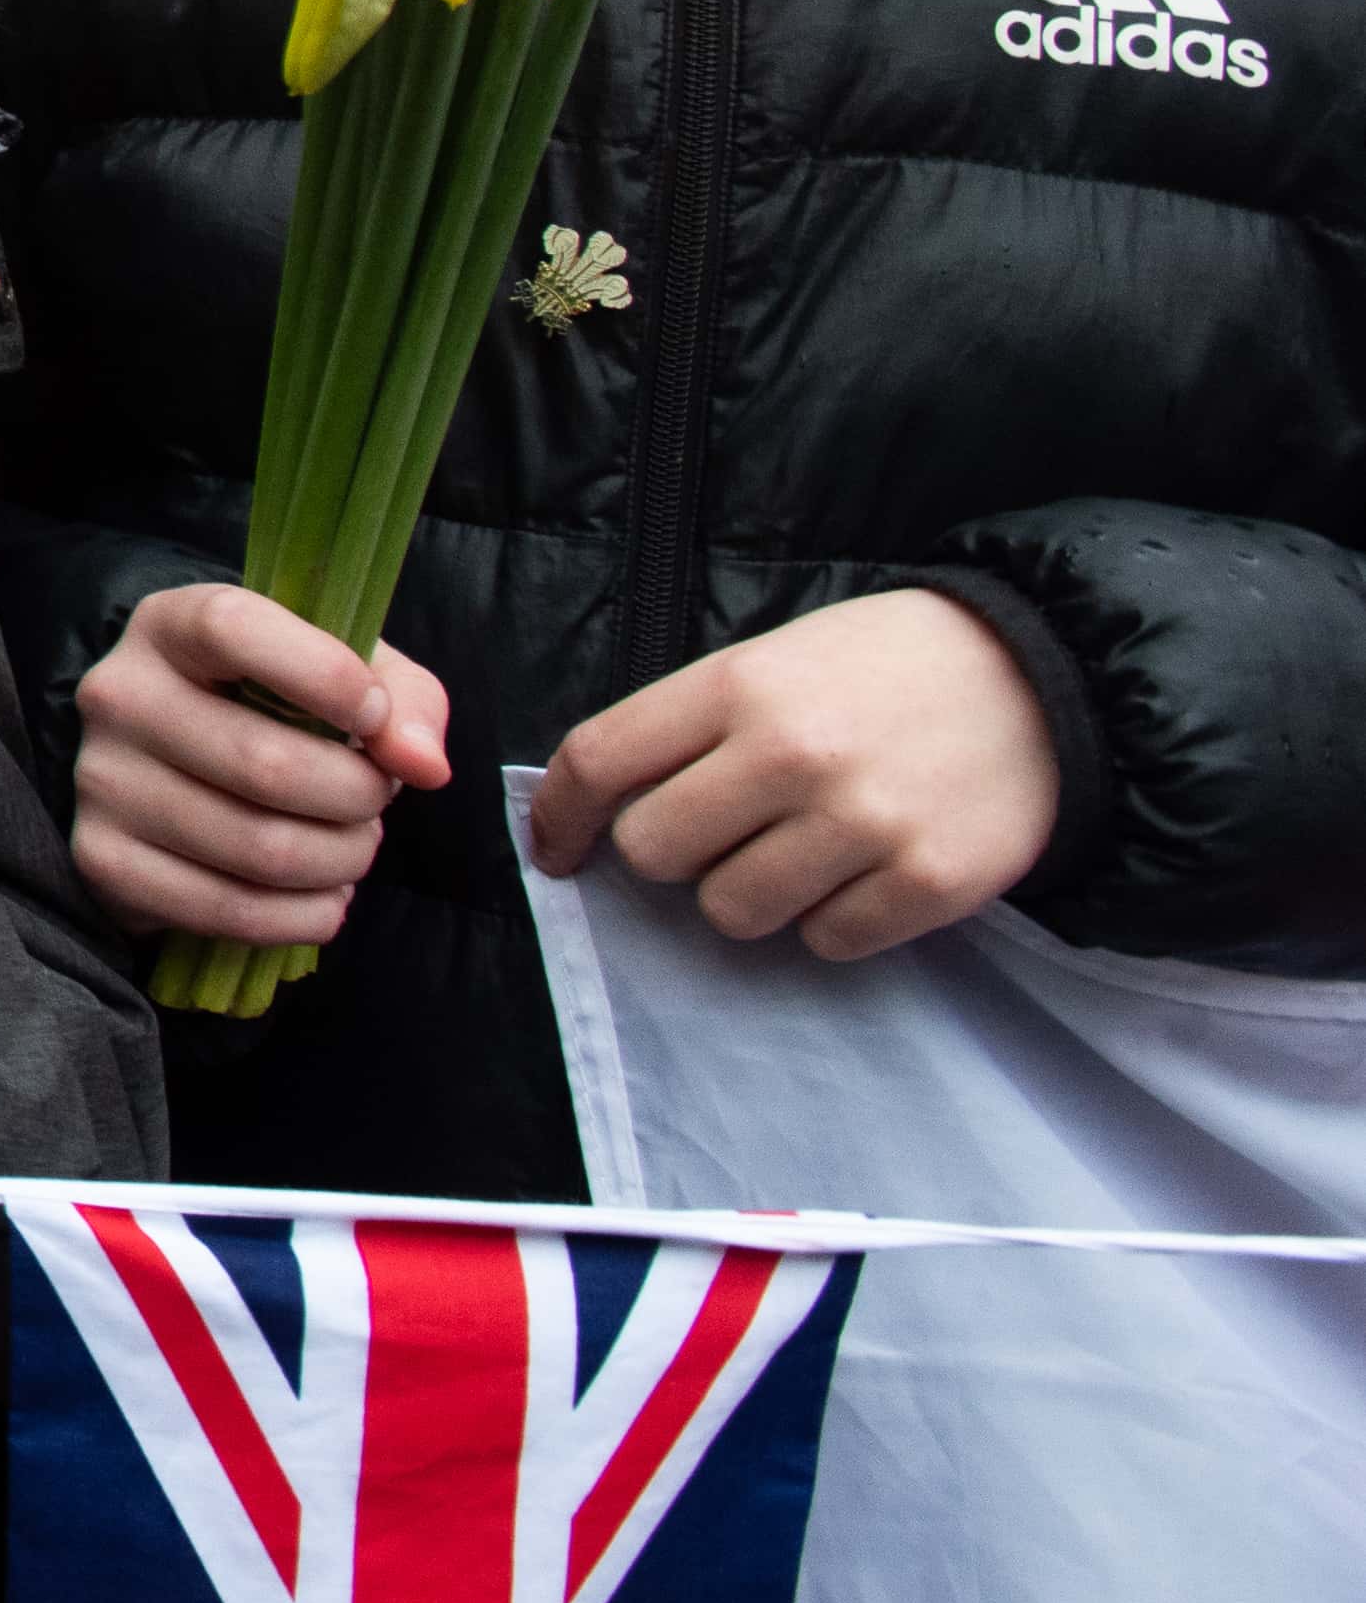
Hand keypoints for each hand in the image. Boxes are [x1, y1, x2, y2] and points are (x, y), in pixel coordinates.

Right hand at [73, 583, 451, 947]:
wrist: (170, 768)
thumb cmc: (271, 708)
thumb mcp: (339, 674)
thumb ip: (403, 700)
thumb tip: (426, 766)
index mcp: (169, 625)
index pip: (233, 630)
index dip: (324, 675)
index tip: (374, 714)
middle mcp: (118, 697)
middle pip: (266, 765)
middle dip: (357, 797)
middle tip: (375, 800)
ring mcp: (102, 782)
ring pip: (261, 849)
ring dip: (343, 861)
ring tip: (351, 847)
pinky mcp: (104, 860)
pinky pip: (233, 911)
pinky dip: (308, 916)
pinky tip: (320, 893)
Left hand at [530, 586, 1056, 956]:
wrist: (1045, 679)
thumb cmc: (884, 669)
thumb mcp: (773, 659)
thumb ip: (690, 725)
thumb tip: (599, 806)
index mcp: (740, 687)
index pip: (600, 762)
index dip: (559, 817)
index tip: (557, 850)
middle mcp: (792, 755)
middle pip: (654, 852)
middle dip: (670, 854)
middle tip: (718, 832)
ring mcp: (864, 824)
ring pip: (730, 912)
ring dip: (748, 893)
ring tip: (797, 850)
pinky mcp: (929, 883)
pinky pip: (825, 942)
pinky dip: (829, 921)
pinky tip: (860, 872)